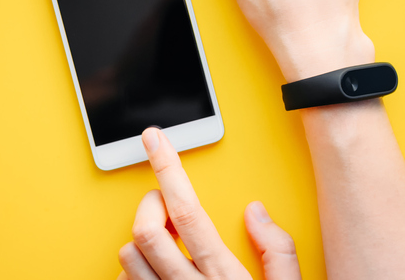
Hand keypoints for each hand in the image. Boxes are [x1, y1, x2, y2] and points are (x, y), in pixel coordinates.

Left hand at [116, 128, 301, 278]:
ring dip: (140, 240)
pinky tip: (157, 273)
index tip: (154, 139)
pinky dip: (133, 270)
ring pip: (127, 257)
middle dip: (150, 204)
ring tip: (165, 244)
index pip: (187, 210)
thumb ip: (278, 249)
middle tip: (164, 205)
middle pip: (146, 230)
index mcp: (223, 276)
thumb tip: (255, 211)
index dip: (168, 166)